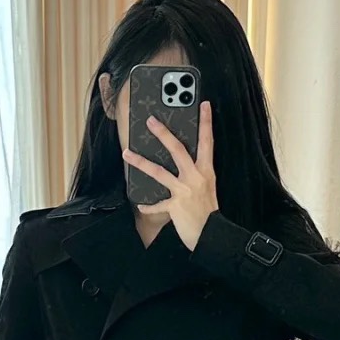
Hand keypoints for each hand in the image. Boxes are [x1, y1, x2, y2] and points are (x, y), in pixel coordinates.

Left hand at [122, 99, 218, 252]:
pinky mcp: (174, 205)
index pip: (207, 142)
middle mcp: (195, 177)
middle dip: (163, 134)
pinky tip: (140, 205)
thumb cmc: (210, 212)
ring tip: (126, 153)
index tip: (203, 105)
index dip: (206, 122)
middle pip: (177, 150)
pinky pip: (157, 205)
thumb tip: (185, 167)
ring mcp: (183, 190)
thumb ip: (197, 176)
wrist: (212, 235)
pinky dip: (148, 207)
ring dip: (140, 162)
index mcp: (206, 171)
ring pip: (158, 172)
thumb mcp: (208, 188)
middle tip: (150, 121)